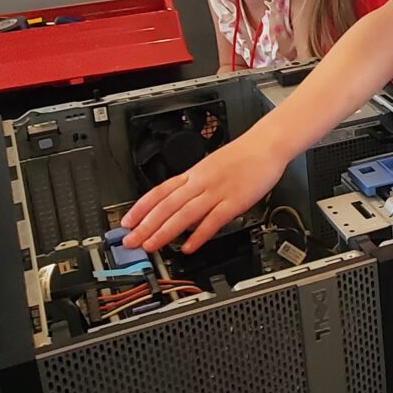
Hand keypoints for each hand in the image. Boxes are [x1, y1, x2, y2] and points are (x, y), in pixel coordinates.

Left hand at [120, 131, 287, 253]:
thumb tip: (183, 211)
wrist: (266, 145)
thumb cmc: (242, 155)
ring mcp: (217, 192)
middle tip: (130, 241)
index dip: (141, 208)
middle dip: (146, 225)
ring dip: (165, 231)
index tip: (127, 222)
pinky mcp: (234, 201)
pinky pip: (213, 220)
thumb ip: (196, 187)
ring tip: (150, 246)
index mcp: (193, 173)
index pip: (159, 191)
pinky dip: (199, 235)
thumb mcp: (211, 167)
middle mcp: (200, 182)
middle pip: (167, 205)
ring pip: (184, 213)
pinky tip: (188, 247)